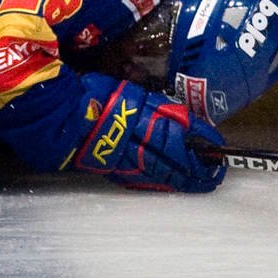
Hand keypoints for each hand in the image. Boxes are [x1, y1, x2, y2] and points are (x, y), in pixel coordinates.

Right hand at [72, 74, 225, 192]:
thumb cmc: (94, 96)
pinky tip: (172, 188)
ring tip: (201, 185)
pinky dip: (160, 185)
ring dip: (183, 179)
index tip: (217, 145)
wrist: (60, 116)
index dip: (201, 137)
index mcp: (142, 112)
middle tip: (216, 173)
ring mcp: (126, 155)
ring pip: (161, 171)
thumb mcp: (129, 90)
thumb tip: (181, 117)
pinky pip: (142, 180)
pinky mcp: (113, 170)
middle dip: (197, 166)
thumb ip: (154, 104)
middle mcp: (137, 135)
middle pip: (175, 154)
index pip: (180, 126)